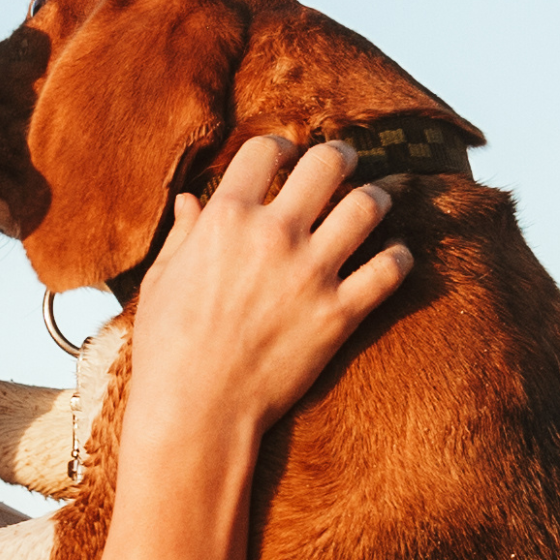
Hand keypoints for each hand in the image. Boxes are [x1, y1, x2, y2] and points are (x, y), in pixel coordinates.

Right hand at [123, 136, 408, 438]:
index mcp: (225, 219)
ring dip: (374, 199)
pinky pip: (391, 269)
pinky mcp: (340, 315)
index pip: (266, 151)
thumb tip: (191, 201)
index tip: (286, 157)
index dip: (279, 147)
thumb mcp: (163, 281)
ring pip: (369, 205)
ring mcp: (311, 274)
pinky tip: (391, 259)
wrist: (197, 413)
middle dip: (340, 156)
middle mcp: (273, 236)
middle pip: (328, 163)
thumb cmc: (168, 349)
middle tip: (343, 162)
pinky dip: (397, 259)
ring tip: (371, 205)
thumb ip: (183, 234)